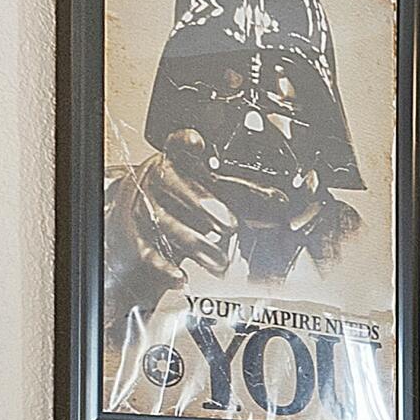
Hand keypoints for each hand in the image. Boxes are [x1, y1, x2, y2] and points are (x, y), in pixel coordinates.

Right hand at [108, 149, 240, 284]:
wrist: (148, 214)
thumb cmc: (189, 196)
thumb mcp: (217, 188)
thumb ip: (247, 193)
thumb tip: (282, 203)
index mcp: (178, 160)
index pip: (178, 144)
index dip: (186, 141)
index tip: (197, 142)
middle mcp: (158, 180)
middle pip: (175, 185)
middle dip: (204, 204)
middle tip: (232, 225)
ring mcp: (145, 206)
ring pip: (165, 222)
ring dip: (196, 244)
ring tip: (220, 261)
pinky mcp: (137, 235)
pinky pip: (148, 251)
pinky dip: (165, 267)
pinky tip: (181, 277)